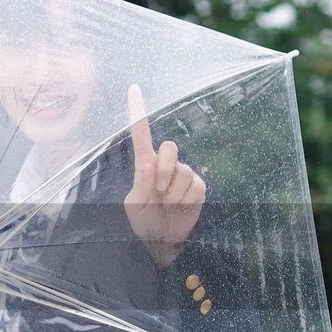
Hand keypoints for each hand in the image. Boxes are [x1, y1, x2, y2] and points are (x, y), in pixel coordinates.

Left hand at [123, 84, 206, 266]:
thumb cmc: (144, 224)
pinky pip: (194, 186)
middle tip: (158, 192)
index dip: (138, 112)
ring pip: (182, 172)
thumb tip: (150, 163)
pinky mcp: (198, 186)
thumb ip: (142, 184)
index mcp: (144, 166)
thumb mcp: (135, 206)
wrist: (164, 243)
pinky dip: (185, 200)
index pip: (140, 136)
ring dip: (173, 193)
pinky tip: (180, 209)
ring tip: (167, 207)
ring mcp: (182, 175)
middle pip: (169, 148)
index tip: (133, 88)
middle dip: (164, 170)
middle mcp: (164, 166)